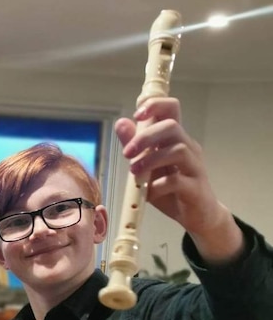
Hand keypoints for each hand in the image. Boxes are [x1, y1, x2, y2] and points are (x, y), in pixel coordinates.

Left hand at [115, 97, 221, 235]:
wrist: (197, 215)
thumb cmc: (170, 189)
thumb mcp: (146, 166)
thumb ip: (134, 145)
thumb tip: (121, 122)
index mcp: (175, 139)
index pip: (171, 109)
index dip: (156, 104)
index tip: (137, 114)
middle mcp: (188, 147)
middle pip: (172, 126)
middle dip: (145, 136)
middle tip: (127, 153)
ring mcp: (194, 167)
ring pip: (177, 150)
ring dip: (151, 160)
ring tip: (134, 172)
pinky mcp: (196, 188)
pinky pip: (177, 181)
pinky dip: (158, 185)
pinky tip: (148, 193)